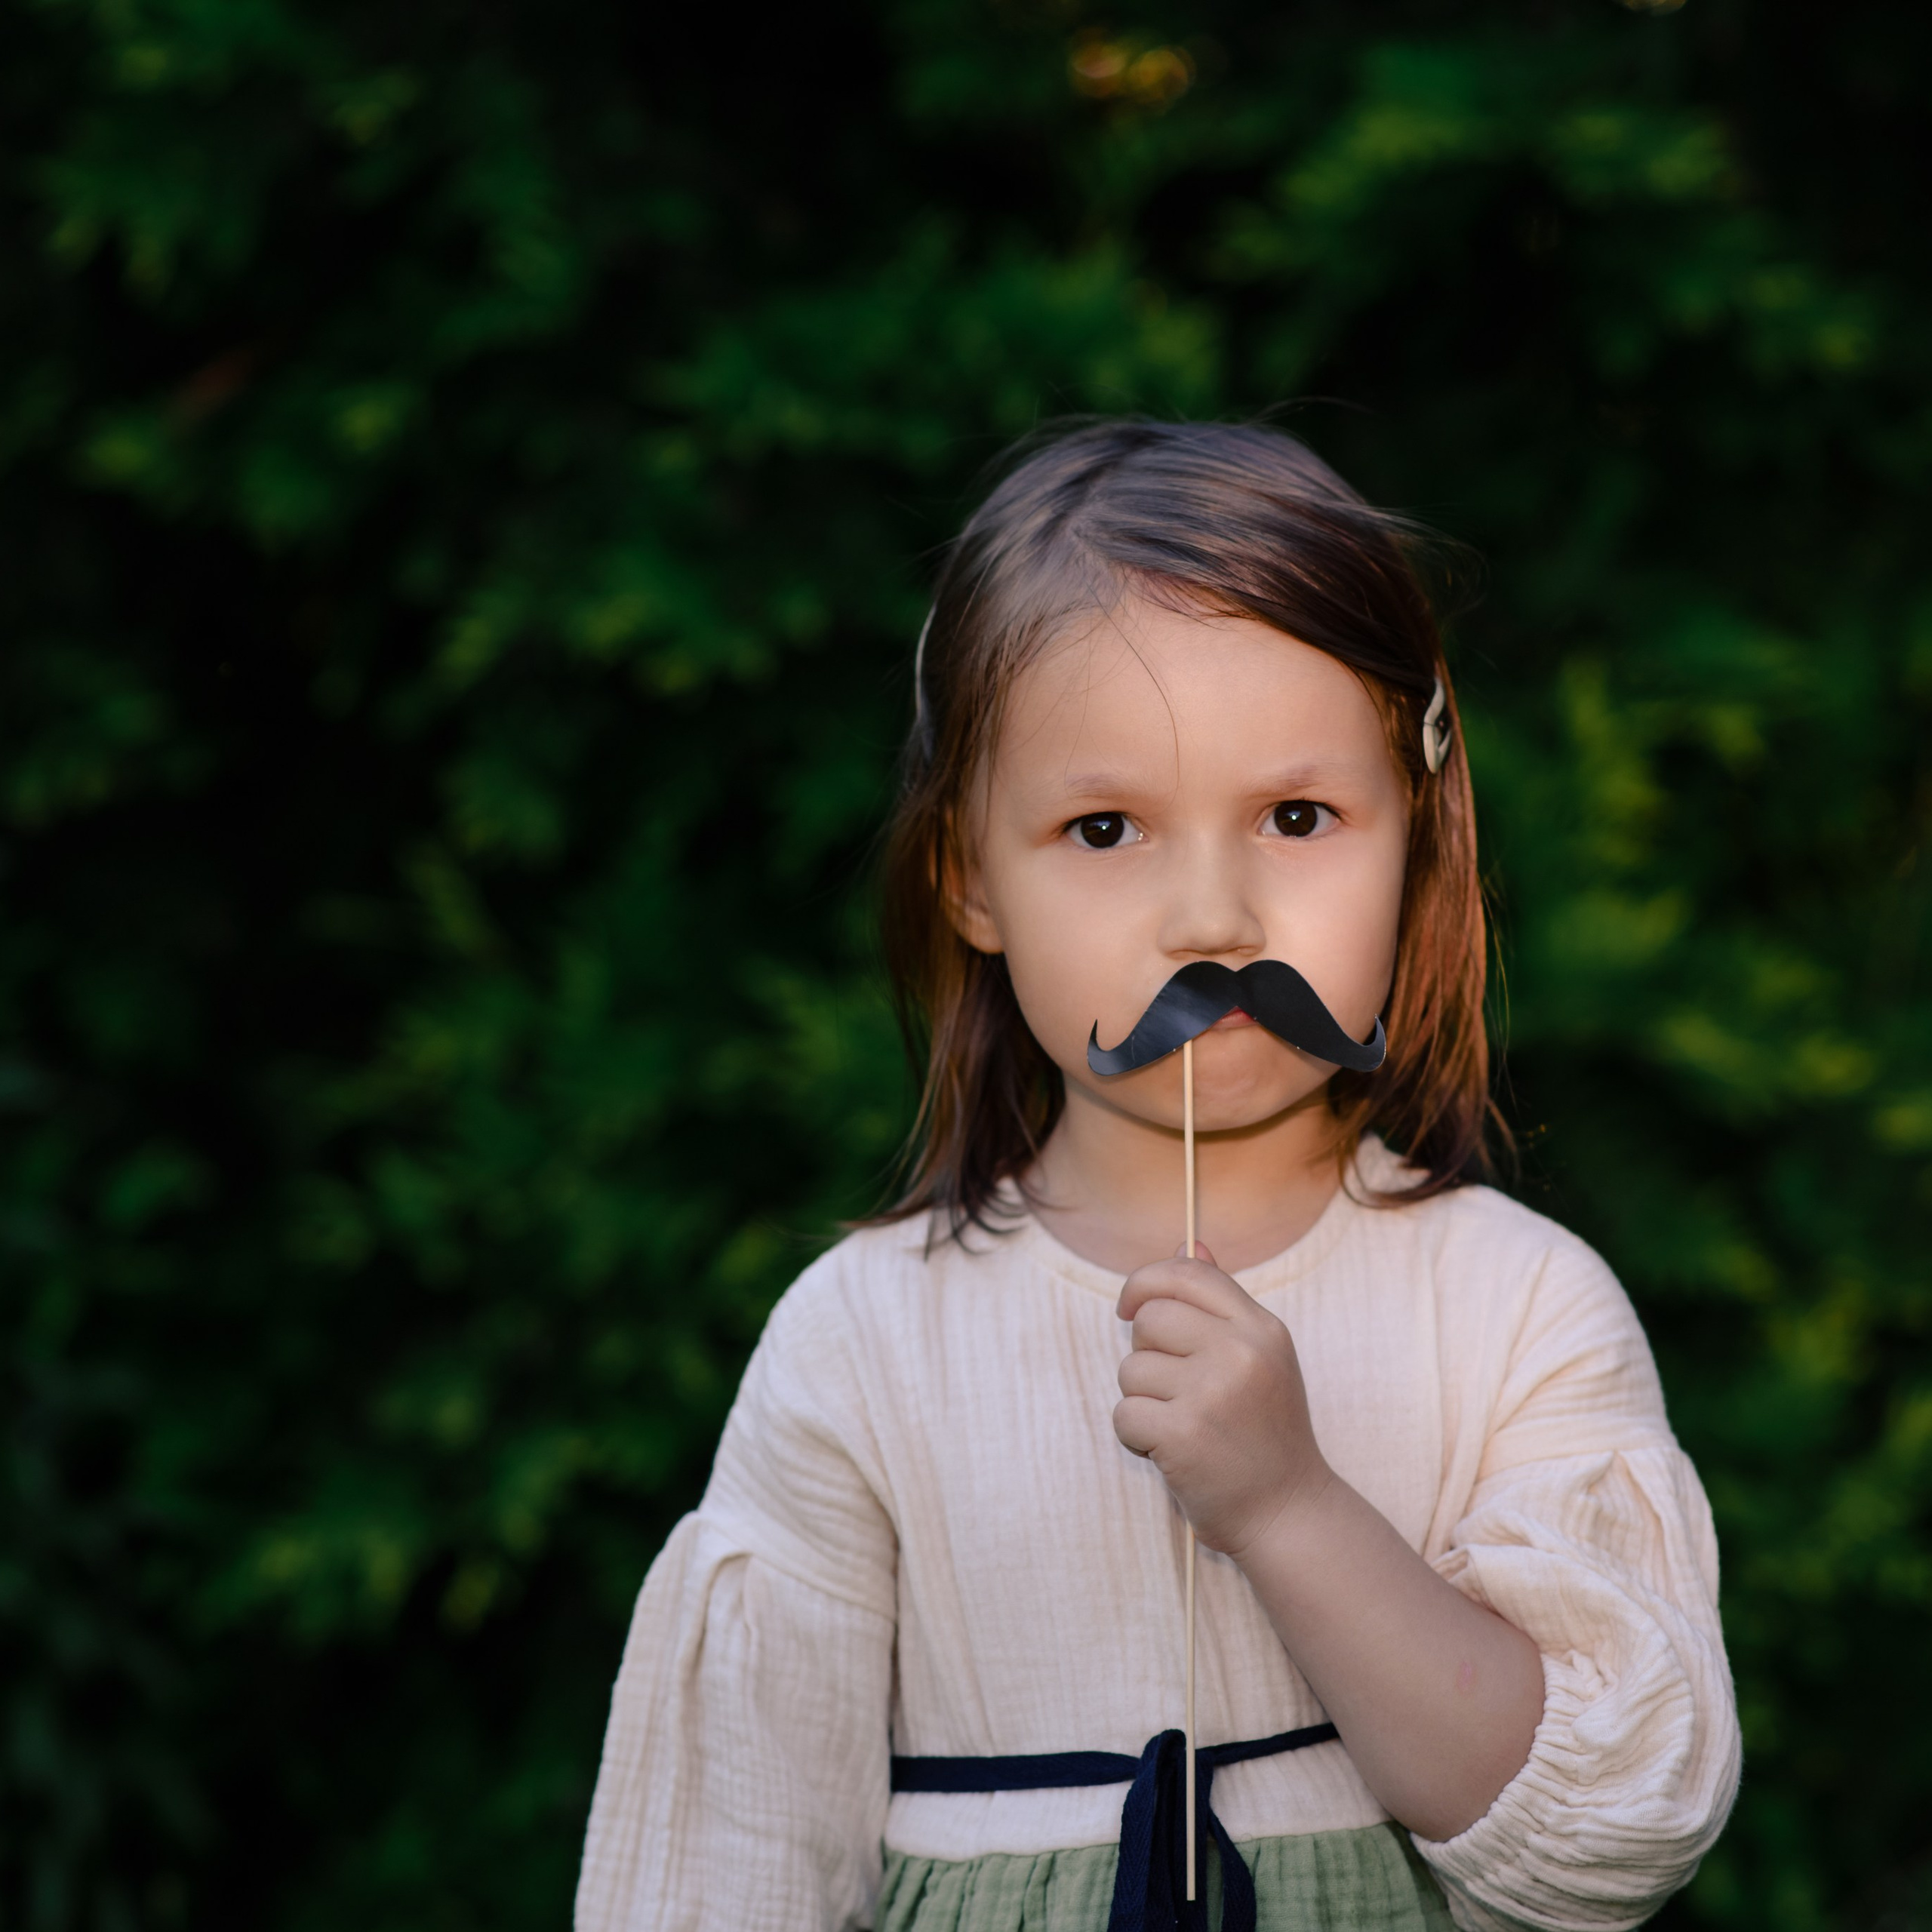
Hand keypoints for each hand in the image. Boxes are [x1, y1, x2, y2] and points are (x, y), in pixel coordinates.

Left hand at [1114, 1244, 1332, 1559]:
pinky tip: (1168, 1452)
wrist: (1289, 1512)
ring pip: (1131, 1368)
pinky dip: (1135, 1436)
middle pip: (1150, 1318)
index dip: (1146, 1282)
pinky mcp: (1183, 1432)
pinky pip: (1124, 1412)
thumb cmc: (1265, 1434)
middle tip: (1174, 1391)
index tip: (1129, 1307)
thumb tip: (1189, 1243)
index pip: (1188, 1274)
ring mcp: (1212, 1392)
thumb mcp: (1260, 1358)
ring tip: (1180, 1425)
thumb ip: (1221, 1303)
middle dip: (1147, 1354)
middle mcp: (1241, 1352)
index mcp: (1261, 1328)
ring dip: (1142, 1400)